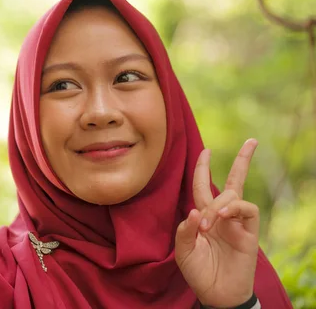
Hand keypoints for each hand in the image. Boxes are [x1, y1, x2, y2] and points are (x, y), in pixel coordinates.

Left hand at [175, 139, 259, 307]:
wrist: (216, 294)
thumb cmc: (199, 272)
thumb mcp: (183, 250)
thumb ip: (185, 229)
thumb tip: (195, 210)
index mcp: (204, 216)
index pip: (203, 186)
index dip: (203, 168)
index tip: (206, 150)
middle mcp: (222, 215)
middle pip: (232, 182)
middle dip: (242, 161)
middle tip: (251, 142)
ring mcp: (236, 223)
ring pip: (234, 195)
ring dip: (216, 205)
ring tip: (206, 224)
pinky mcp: (249, 233)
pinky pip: (248, 210)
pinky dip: (234, 207)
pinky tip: (222, 216)